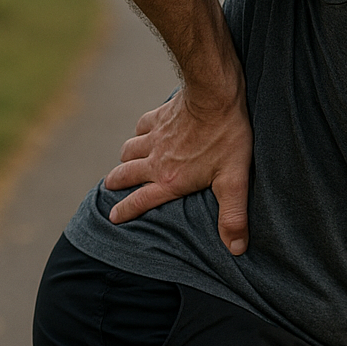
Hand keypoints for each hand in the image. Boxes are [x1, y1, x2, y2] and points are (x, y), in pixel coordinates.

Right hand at [104, 79, 252, 254]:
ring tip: (125, 164)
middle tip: (110, 189)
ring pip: (128, 150)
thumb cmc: (227, 138)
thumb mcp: (234, 182)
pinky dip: (138, 134)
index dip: (125, 210)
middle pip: (125, 175)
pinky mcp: (159, 116)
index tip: (112, 217)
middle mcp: (156, 161)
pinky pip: (140, 127)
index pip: (141, 200)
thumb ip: (233, 216)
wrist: (215, 95)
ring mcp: (155, 137)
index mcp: (170, 180)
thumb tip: (236, 249)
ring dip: (125, 159)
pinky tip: (143, 134)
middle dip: (116, 184)